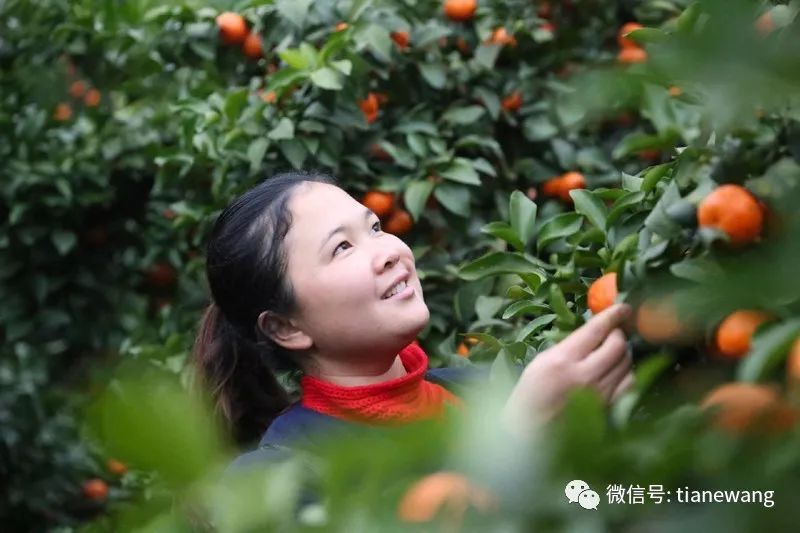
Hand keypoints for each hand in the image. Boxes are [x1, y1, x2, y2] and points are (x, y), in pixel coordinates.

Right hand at [502, 303, 634, 436]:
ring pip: (626, 363)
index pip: (595, 330)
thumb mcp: (539, 364)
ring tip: (615, 351)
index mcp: (562, 361)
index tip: (623, 307)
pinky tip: (618, 372)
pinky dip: (627, 373)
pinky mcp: (608, 409)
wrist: (528, 437)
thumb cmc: (528, 398)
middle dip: (619, 334)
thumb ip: (567, 348)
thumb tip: (593, 334)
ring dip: (624, 352)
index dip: (612, 315)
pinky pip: (629, 384)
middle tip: (614, 333)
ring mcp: (600, 394)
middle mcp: (584, 375)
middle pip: (617, 345)